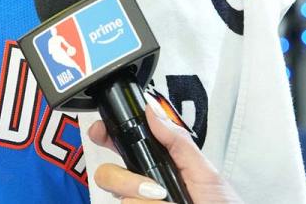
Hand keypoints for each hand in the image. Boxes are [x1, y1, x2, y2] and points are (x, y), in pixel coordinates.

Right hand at [88, 105, 243, 202]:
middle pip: (109, 174)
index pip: (122, 146)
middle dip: (126, 179)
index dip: (106, 136)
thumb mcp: (205, 172)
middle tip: (154, 189)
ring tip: (169, 202)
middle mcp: (143, 188)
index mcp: (157, 166)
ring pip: (120, 198)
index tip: (101, 131)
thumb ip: (178, 142)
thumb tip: (153, 111)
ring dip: (144, 200)